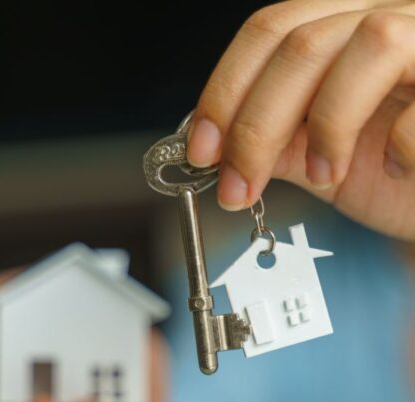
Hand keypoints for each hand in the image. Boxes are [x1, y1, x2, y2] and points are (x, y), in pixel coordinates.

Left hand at [187, 0, 414, 239]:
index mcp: (343, 32)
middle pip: (303, 43)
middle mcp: (389, 19)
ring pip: (369, 43)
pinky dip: (399, 143)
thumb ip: (276, 144)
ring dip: (328, 125)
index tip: (201, 150)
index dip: (225, 90)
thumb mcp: (320, 160)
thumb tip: (217, 151)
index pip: (271, 31)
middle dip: (256, 126)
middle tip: (237, 187)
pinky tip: (395, 168)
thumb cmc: (394, 175)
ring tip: (324, 176)